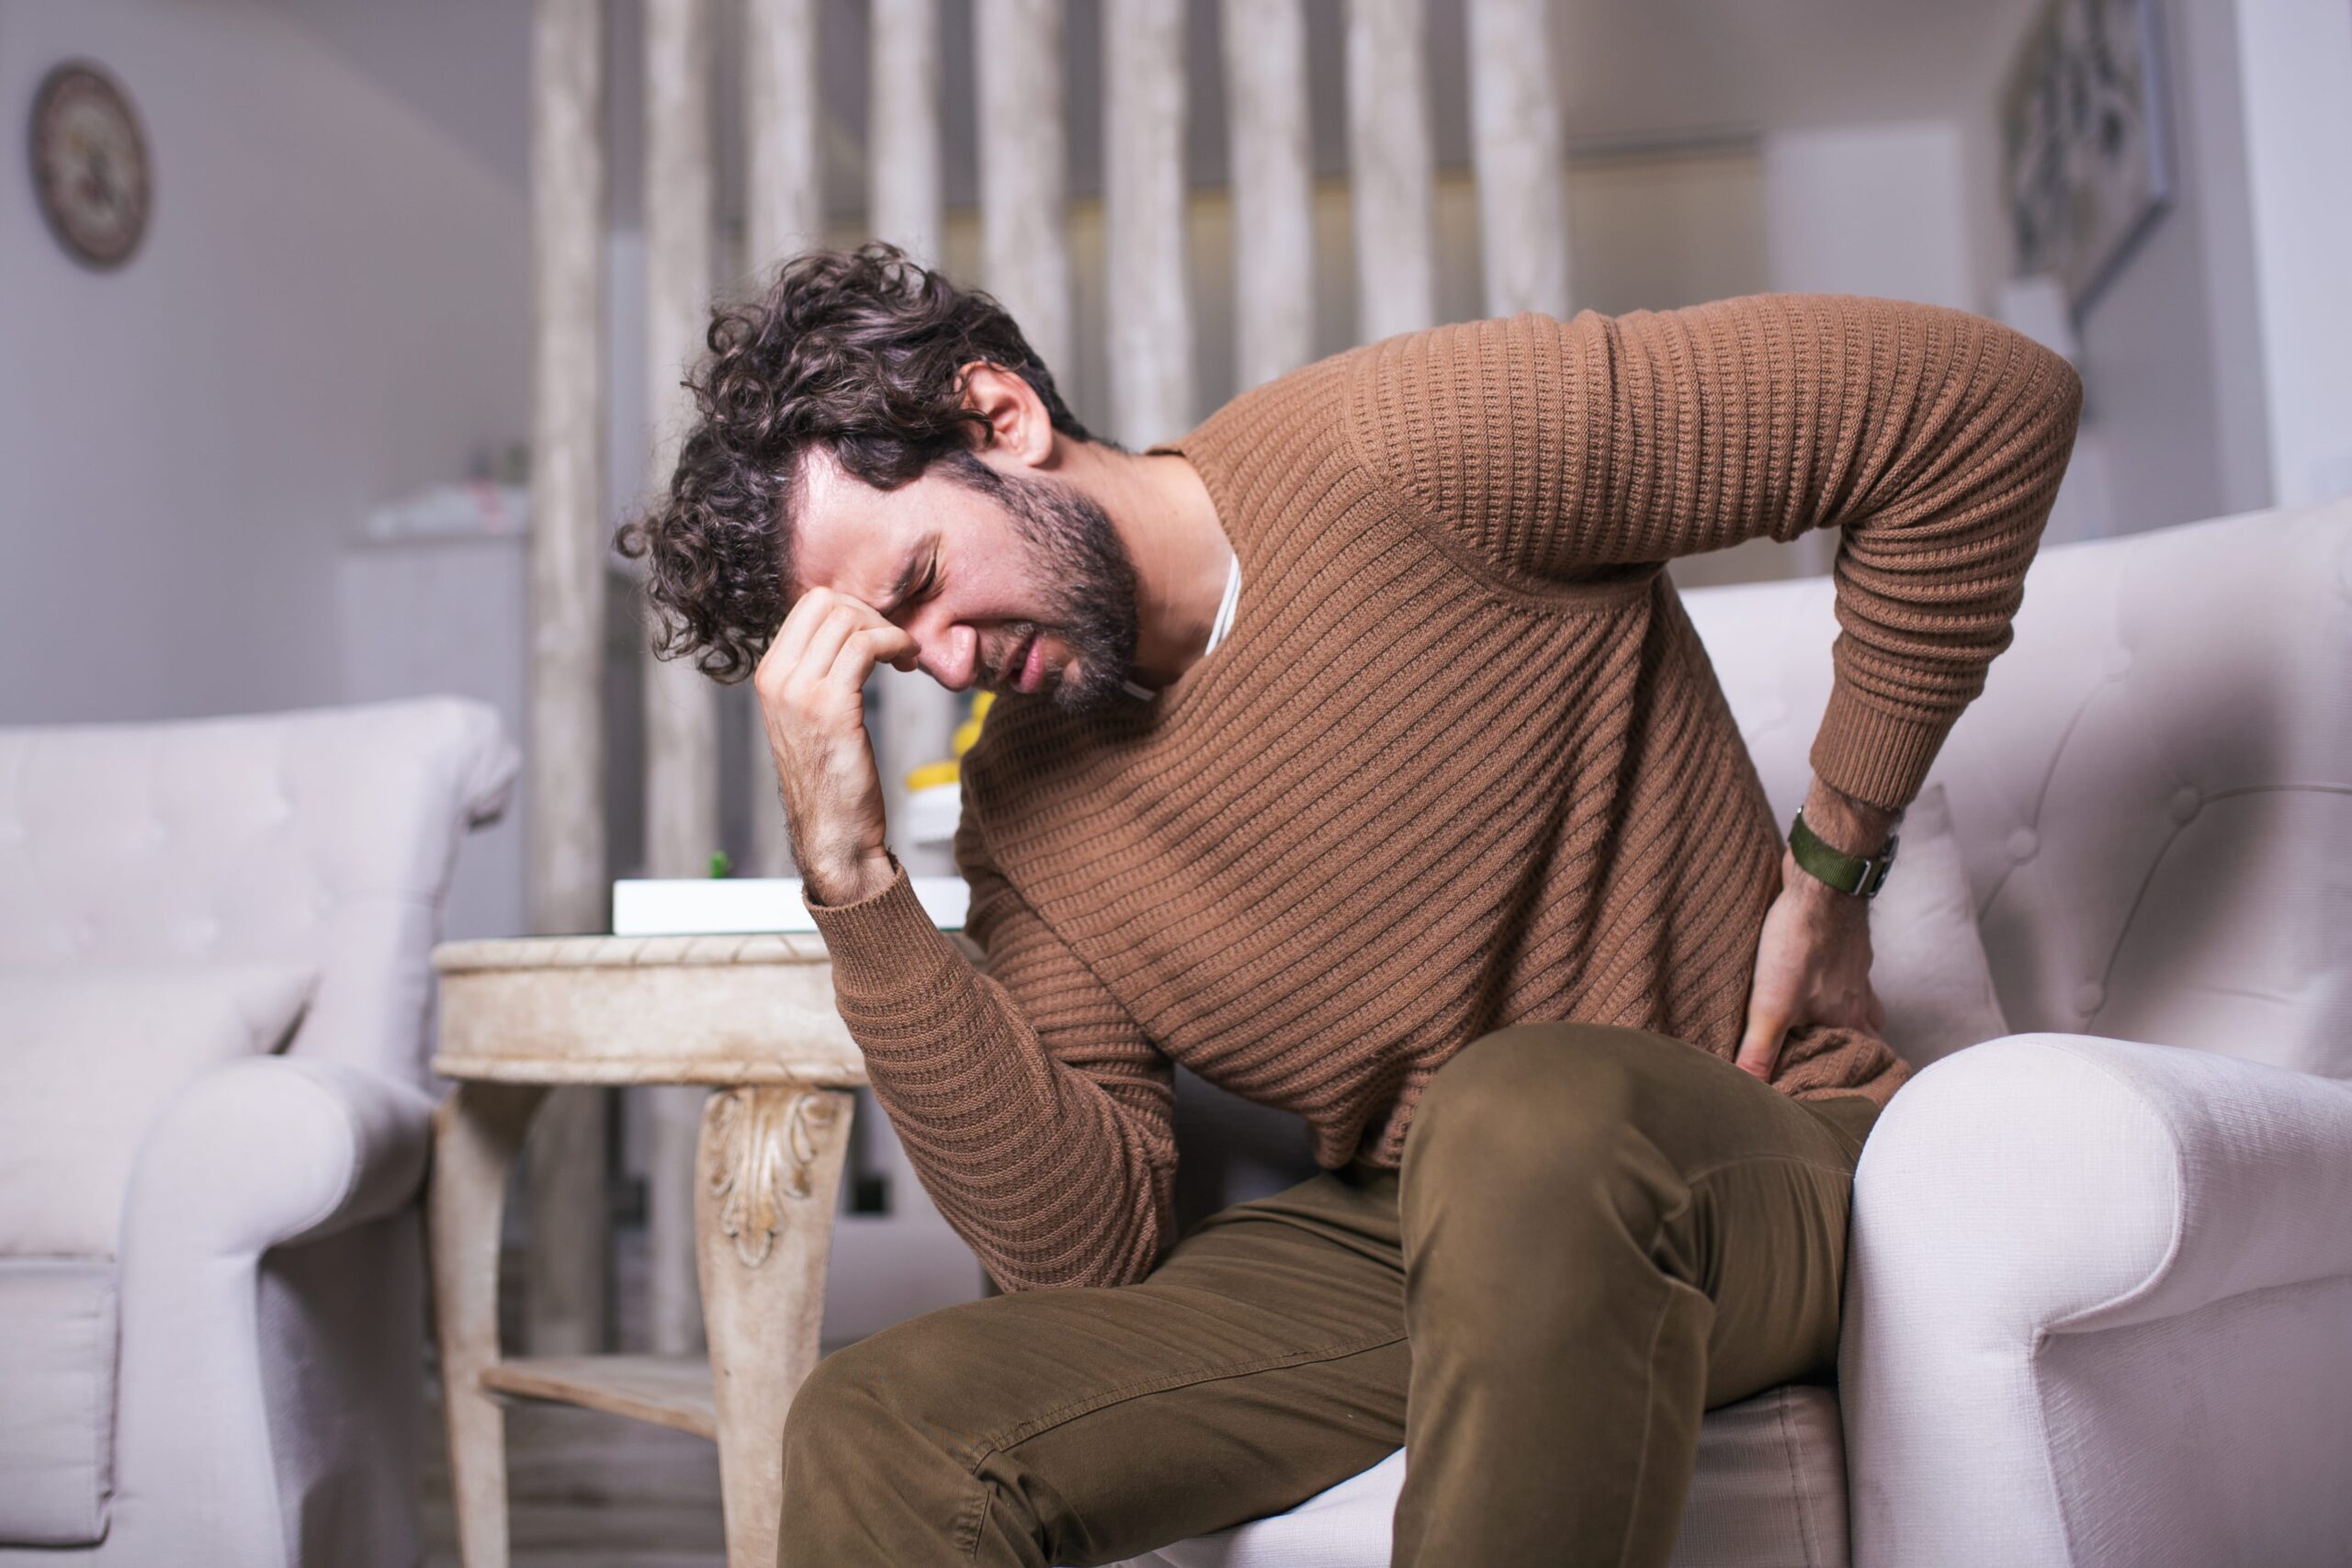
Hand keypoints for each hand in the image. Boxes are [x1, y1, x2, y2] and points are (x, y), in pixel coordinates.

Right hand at [753, 587, 920, 904]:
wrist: (835, 832)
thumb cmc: (833, 778)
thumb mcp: (812, 716)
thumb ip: (817, 673)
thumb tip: (851, 631)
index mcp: (769, 675)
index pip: (809, 604)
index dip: (853, 609)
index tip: (878, 636)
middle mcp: (776, 678)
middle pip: (826, 601)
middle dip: (870, 612)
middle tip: (895, 643)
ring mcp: (799, 692)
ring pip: (848, 619)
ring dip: (888, 629)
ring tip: (905, 656)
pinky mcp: (830, 706)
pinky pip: (866, 645)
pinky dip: (895, 643)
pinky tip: (908, 662)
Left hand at [1734, 847, 1886, 1082]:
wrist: (1820, 881)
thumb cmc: (1800, 943)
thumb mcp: (1772, 1006)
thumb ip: (1760, 1050)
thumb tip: (1747, 1088)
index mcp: (1851, 1018)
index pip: (1870, 1058)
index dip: (1864, 1074)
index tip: (1857, 1089)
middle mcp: (1860, 994)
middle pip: (1869, 1030)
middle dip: (1854, 1045)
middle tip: (1833, 1057)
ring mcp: (1855, 963)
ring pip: (1859, 996)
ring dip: (1844, 1009)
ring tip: (1817, 1019)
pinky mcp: (1841, 937)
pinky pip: (1843, 965)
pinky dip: (1831, 974)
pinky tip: (1807, 970)